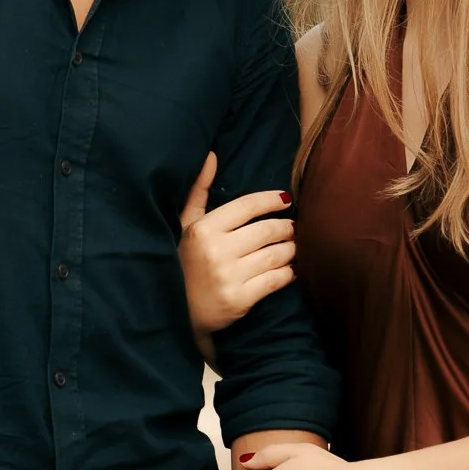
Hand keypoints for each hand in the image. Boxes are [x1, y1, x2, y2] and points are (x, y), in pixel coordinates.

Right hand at [179, 151, 295, 335]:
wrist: (175, 313)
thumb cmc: (182, 263)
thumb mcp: (184, 226)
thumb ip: (198, 191)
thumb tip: (212, 155)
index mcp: (203, 229)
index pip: (247, 206)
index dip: (271, 201)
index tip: (286, 201)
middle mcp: (216, 251)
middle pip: (267, 230)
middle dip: (286, 228)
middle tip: (291, 228)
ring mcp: (229, 276)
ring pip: (276, 254)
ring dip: (291, 250)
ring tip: (292, 247)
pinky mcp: (240, 300)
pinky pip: (276, 280)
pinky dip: (288, 273)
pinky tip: (290, 270)